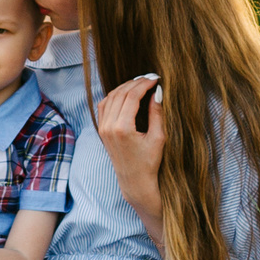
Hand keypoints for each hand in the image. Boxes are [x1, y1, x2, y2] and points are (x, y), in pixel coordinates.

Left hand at [95, 75, 165, 210]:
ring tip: (140, 83)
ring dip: (124, 87)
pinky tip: (126, 93)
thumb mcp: (158, 138)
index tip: (156, 79)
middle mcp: (109, 126)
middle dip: (135, 83)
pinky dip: (114, 95)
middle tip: (149, 78)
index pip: (132, 96)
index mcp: (122, 128)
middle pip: (120, 93)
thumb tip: (157, 92)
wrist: (134, 181)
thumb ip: (157, 113)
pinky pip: (104, 105)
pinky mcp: (101, 130)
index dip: (144, 84)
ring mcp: (103, 128)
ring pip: (111, 97)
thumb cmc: (149, 162)